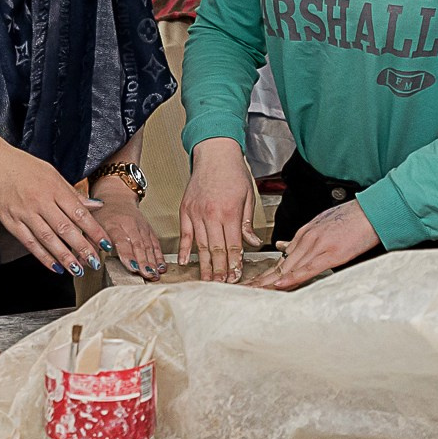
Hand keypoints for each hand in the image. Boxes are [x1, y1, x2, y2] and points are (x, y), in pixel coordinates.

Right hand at [0, 147, 108, 275]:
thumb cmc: (26, 168)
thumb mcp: (53, 174)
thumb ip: (73, 193)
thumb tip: (97, 206)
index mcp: (54, 188)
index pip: (79, 213)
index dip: (94, 230)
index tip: (106, 244)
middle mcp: (40, 201)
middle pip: (65, 229)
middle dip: (82, 248)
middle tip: (95, 262)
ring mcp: (24, 213)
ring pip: (48, 239)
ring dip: (64, 256)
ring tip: (77, 269)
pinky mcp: (11, 221)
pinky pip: (29, 242)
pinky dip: (42, 256)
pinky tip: (54, 266)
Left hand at [93, 181, 164, 278]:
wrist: (117, 198)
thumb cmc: (102, 215)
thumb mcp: (90, 226)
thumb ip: (88, 245)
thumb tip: (86, 262)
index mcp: (113, 224)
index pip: (121, 240)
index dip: (127, 254)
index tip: (131, 267)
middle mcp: (129, 225)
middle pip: (138, 245)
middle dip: (143, 262)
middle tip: (146, 275)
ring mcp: (141, 227)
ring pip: (148, 245)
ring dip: (152, 261)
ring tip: (155, 275)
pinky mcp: (149, 230)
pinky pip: (155, 243)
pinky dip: (159, 256)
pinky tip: (162, 267)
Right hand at [180, 138, 262, 281]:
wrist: (214, 154)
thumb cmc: (233, 172)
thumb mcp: (248, 197)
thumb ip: (248, 222)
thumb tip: (252, 243)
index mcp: (229, 212)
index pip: (233, 245)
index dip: (234, 263)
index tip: (236, 276)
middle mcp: (211, 215)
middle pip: (215, 250)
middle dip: (220, 270)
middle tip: (222, 284)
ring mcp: (195, 213)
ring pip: (200, 246)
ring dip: (205, 265)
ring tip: (208, 280)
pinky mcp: (185, 210)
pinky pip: (185, 234)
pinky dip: (185, 250)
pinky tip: (186, 262)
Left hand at [254, 199, 378, 289]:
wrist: (372, 210)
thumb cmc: (351, 218)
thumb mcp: (322, 224)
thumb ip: (303, 238)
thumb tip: (283, 246)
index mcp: (305, 234)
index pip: (281, 258)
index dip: (267, 272)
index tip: (254, 282)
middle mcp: (307, 240)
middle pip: (280, 264)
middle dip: (262, 279)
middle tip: (246, 290)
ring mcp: (318, 246)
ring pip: (289, 267)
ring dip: (270, 281)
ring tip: (255, 292)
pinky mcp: (332, 253)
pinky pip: (308, 268)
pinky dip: (293, 277)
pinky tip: (280, 284)